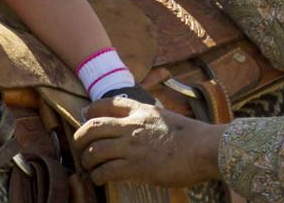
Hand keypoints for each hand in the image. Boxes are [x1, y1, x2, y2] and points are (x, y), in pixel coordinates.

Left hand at [73, 97, 224, 187]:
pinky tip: (99, 179)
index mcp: (140, 111)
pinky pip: (106, 171)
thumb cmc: (192, 136)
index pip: (107, 104)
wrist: (205, 148)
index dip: (91, 110)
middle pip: (93, 126)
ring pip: (94, 150)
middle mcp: (131, 126)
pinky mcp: (136, 167)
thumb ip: (148, 118)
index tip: (85, 115)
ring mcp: (132, 146)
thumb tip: (140, 125)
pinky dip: (98, 175)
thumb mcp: (165, 117)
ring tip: (88, 166)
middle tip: (78, 146)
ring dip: (87, 160)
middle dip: (80, 137)